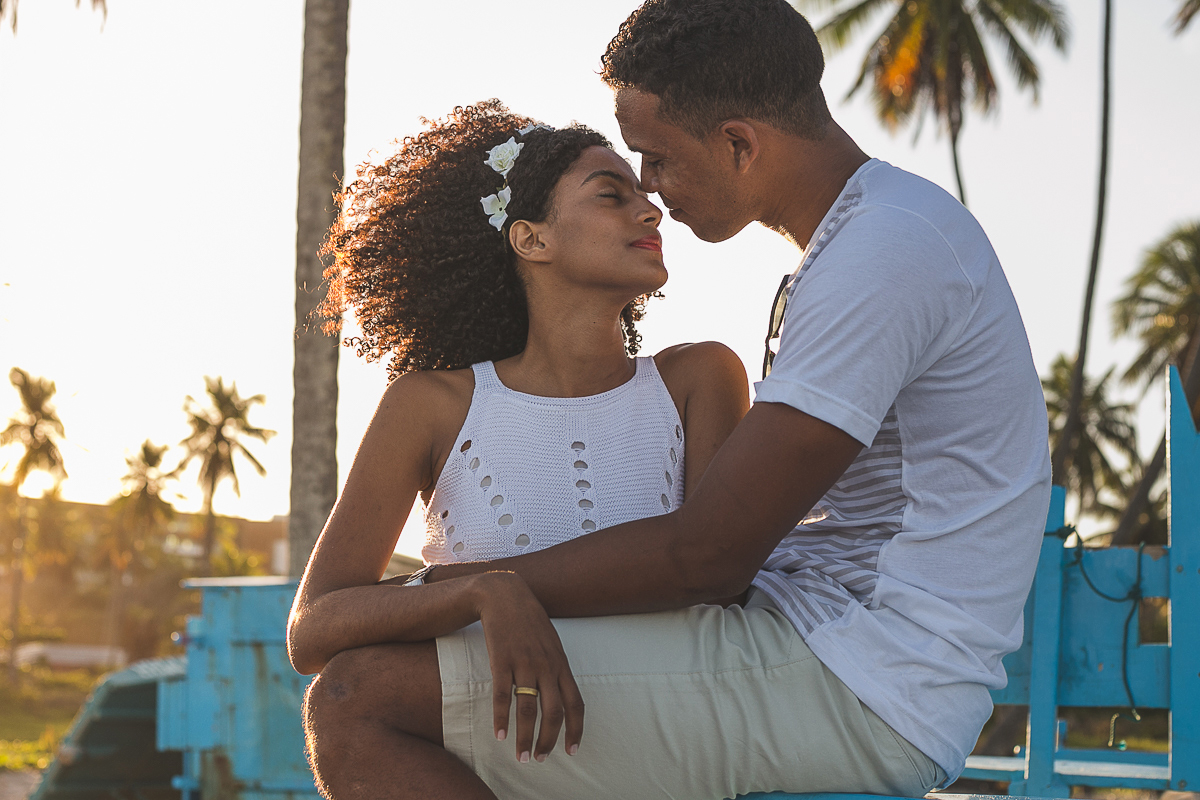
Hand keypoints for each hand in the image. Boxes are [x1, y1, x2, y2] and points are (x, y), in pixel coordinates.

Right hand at [474, 571, 584, 762]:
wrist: (505, 595)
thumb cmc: (530, 621)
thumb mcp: (552, 643)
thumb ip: (557, 669)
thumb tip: (563, 696)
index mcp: (561, 664)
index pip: (576, 704)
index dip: (576, 730)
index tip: (572, 751)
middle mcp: (546, 666)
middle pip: (554, 712)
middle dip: (548, 740)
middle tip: (540, 759)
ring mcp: (524, 663)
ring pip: (528, 708)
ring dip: (525, 737)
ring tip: (521, 756)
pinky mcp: (501, 660)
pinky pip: (502, 695)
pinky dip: (501, 718)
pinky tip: (499, 734)